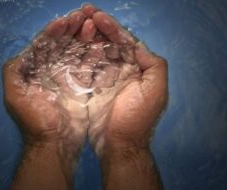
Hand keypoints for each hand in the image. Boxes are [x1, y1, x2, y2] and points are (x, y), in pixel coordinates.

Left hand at [3, 7, 95, 187]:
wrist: (56, 143)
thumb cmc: (36, 119)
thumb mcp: (15, 95)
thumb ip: (13, 71)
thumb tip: (23, 52)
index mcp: (35, 70)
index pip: (44, 45)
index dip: (52, 31)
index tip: (63, 21)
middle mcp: (51, 70)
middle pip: (61, 44)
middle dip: (69, 29)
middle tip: (80, 16)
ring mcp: (68, 76)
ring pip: (75, 51)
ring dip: (81, 36)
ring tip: (90, 23)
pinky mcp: (82, 84)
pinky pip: (88, 64)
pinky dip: (92, 52)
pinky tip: (98, 41)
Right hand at [84, 6, 167, 155]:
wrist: (118, 144)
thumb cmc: (137, 117)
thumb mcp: (155, 90)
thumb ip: (153, 64)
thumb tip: (139, 46)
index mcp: (137, 67)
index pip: (124, 41)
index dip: (112, 27)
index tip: (97, 16)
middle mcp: (121, 69)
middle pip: (108, 42)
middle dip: (96, 26)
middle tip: (82, 12)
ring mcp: (104, 77)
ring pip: (95, 50)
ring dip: (86, 35)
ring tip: (74, 22)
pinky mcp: (91, 85)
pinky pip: (84, 65)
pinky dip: (79, 53)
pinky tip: (71, 42)